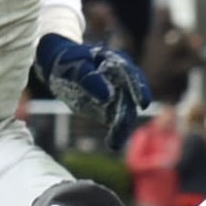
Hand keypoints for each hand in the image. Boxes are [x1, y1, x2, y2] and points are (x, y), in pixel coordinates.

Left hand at [35, 32, 151, 145]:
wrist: (62, 70)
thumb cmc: (70, 63)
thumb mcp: (75, 67)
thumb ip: (89, 79)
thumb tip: (108, 96)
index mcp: (117, 62)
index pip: (132, 75)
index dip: (139, 89)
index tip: (143, 104)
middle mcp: (123, 80)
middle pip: (131, 98)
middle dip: (127, 115)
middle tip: (122, 128)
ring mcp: (119, 95)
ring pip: (125, 113)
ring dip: (122, 128)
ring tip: (115, 143)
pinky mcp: (111, 110)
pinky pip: (116, 122)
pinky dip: (116, 133)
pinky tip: (113, 143)